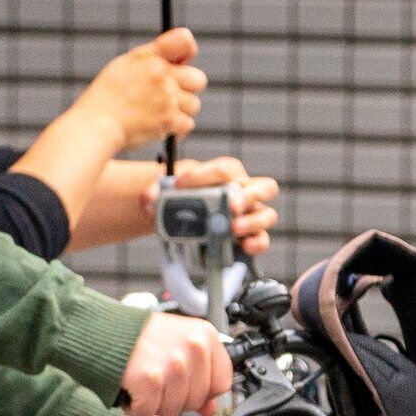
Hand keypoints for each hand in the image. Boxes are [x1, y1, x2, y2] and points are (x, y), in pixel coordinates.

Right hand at [72, 30, 206, 144]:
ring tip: (158, 114)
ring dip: (180, 111)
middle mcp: (161, 74)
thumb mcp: (124, 65)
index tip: (180, 63)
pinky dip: (176, 129)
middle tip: (169, 97)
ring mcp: (167, 98)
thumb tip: (183, 59)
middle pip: (198, 80)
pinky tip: (160, 127)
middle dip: (187, 89)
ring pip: (193, 104)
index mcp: (150, 57)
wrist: (96, 125)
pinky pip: (187, 124)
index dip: (187, 52)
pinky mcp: (169, 120)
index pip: (184, 41)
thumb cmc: (107, 98)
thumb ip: (153, 58)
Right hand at [119, 308, 229, 415]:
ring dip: (153, 402)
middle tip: (156, 378)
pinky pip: (148, 412)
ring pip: (173, 409)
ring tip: (143, 380)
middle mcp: (194, 348)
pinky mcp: (150, 378)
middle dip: (175, 398)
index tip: (183, 384)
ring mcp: (173, 364)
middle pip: (197, 400)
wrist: (100, 328)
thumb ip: (200, 374)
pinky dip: (135, 407)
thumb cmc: (138, 336)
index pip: (222, 384)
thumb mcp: (177, 344)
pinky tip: (131, 388)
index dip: (201, 391)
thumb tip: (210, 408)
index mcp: (205, 336)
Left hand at [165, 155, 279, 256]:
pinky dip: (257, 243)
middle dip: (249, 195)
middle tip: (230, 204)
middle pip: (264, 187)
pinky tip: (244, 246)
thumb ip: (158, 193)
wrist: (191, 221)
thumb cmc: (188, 201)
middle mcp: (246, 194)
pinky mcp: (253, 237)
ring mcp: (252, 216)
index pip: (226, 169)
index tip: (182, 184)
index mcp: (229, 176)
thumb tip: (147, 201)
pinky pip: (263, 240)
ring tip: (233, 228)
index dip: (206, 174)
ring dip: (252, 221)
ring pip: (268, 214)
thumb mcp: (172, 194)